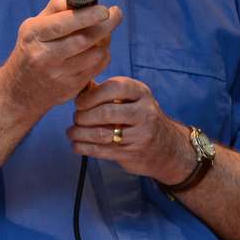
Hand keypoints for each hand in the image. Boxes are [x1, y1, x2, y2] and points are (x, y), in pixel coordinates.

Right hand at [5, 0, 122, 113]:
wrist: (19, 90)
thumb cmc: (31, 49)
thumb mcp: (33, 27)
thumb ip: (56, 9)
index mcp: (33, 35)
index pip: (62, 24)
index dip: (87, 16)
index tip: (104, 10)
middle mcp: (44, 56)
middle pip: (83, 39)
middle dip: (105, 25)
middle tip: (116, 14)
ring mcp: (58, 74)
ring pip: (95, 54)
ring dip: (105, 40)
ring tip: (103, 33)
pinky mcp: (71, 87)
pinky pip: (97, 67)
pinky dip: (103, 55)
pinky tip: (98, 49)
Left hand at [68, 76, 194, 182]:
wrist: (168, 147)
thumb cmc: (140, 117)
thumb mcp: (131, 99)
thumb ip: (106, 91)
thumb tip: (79, 85)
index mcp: (141, 93)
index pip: (114, 87)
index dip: (92, 95)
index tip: (79, 103)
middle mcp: (144, 112)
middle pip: (106, 112)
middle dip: (83, 116)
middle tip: (76, 118)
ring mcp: (140, 134)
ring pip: (101, 134)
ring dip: (80, 133)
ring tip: (71, 132)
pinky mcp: (132, 154)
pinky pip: (101, 150)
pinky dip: (84, 147)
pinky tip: (76, 145)